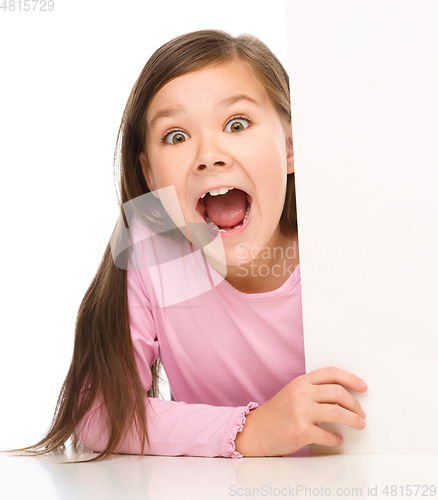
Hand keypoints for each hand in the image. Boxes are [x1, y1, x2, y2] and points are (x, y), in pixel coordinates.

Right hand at [234, 366, 366, 456]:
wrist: (257, 430)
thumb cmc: (278, 413)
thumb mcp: (294, 393)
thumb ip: (315, 390)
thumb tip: (344, 396)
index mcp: (301, 381)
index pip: (331, 373)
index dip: (351, 379)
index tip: (363, 387)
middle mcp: (301, 393)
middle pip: (338, 392)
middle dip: (355, 404)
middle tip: (360, 413)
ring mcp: (301, 411)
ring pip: (338, 412)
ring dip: (353, 420)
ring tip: (358, 425)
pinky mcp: (301, 431)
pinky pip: (328, 435)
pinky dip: (337, 438)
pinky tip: (337, 439)